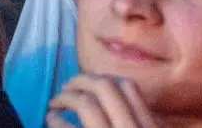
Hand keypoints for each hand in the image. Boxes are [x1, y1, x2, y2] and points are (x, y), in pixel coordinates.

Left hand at [46, 74, 161, 127]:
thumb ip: (137, 121)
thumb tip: (111, 101)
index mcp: (149, 127)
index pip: (130, 88)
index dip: (106, 79)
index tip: (92, 82)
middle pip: (105, 88)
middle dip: (81, 80)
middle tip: (66, 86)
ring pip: (86, 104)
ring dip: (65, 97)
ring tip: (55, 102)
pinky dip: (56, 120)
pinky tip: (51, 118)